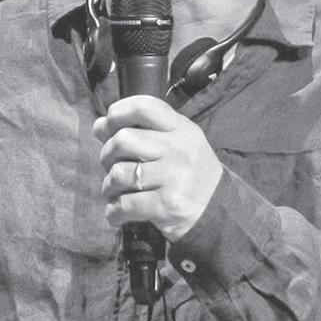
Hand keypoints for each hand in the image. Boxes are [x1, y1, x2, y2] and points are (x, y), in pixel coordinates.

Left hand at [93, 95, 222, 241]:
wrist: (220, 212)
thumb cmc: (191, 174)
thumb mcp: (178, 144)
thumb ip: (143, 132)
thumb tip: (99, 125)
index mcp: (182, 129)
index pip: (144, 107)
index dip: (118, 112)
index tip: (107, 125)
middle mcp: (178, 150)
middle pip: (123, 139)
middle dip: (107, 155)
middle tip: (111, 167)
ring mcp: (173, 177)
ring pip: (120, 173)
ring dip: (109, 186)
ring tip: (115, 192)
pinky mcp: (166, 205)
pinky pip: (125, 204)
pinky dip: (114, 211)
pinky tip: (117, 213)